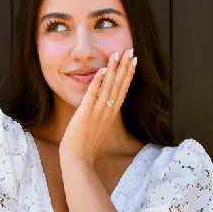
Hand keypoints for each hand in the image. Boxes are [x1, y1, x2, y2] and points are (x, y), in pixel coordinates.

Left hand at [59, 48, 136, 164]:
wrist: (78, 160)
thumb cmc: (85, 148)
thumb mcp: (97, 129)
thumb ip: (100, 117)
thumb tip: (102, 109)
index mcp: (110, 115)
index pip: (122, 90)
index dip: (128, 75)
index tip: (134, 61)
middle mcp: (107, 112)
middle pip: (119, 85)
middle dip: (125, 67)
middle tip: (131, 50)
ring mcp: (97, 112)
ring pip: (108, 87)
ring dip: (113, 69)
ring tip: (117, 54)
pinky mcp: (85, 114)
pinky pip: (92, 95)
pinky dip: (97, 82)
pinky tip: (101, 70)